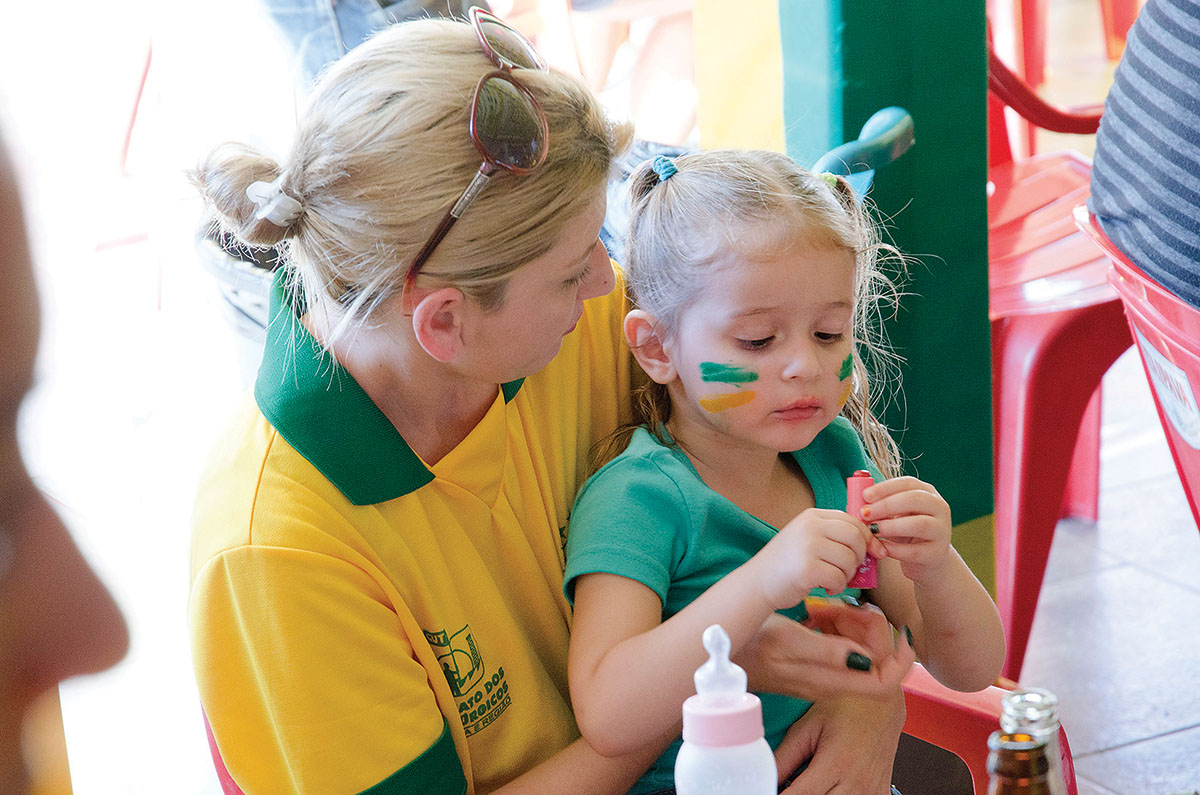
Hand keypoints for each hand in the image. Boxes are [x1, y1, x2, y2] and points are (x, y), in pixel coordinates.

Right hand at [735, 607, 914, 702]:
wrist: (719, 653)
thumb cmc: (751, 645)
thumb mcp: (787, 642)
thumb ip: (826, 652)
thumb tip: (866, 659)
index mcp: (830, 682)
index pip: (884, 682)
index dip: (900, 659)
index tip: (900, 630)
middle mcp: (831, 682)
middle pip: (874, 662)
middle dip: (871, 631)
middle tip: (853, 606)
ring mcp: (822, 675)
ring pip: (857, 651)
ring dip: (853, 625)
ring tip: (831, 606)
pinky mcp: (812, 665)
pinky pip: (839, 647)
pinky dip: (838, 626)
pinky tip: (820, 612)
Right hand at [755, 509, 871, 608]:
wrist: (757, 582)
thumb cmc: (787, 563)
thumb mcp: (807, 538)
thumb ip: (834, 535)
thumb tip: (874, 544)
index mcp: (812, 516)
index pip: (853, 521)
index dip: (868, 538)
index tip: (874, 552)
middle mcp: (810, 526)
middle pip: (855, 538)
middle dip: (859, 557)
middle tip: (848, 570)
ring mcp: (808, 546)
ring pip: (849, 560)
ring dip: (847, 575)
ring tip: (832, 579)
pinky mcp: (808, 569)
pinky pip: (839, 578)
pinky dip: (837, 587)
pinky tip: (825, 587)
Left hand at [774, 686, 905, 794]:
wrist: (882, 700)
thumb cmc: (846, 706)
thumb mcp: (808, 726)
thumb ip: (784, 757)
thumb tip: (764, 776)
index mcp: (836, 763)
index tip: (768, 791)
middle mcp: (857, 782)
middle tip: (790, 783)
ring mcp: (872, 791)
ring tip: (809, 783)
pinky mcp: (881, 793)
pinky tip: (829, 787)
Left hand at [861, 477, 952, 584]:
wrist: (927, 560)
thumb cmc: (905, 532)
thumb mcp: (895, 514)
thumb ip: (880, 505)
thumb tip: (854, 499)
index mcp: (927, 493)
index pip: (908, 483)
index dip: (885, 488)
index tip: (865, 496)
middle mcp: (939, 508)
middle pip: (914, 499)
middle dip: (886, 505)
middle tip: (864, 514)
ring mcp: (941, 531)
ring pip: (919, 524)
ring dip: (891, 526)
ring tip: (872, 530)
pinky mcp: (936, 553)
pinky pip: (915, 551)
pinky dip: (895, 549)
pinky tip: (881, 548)